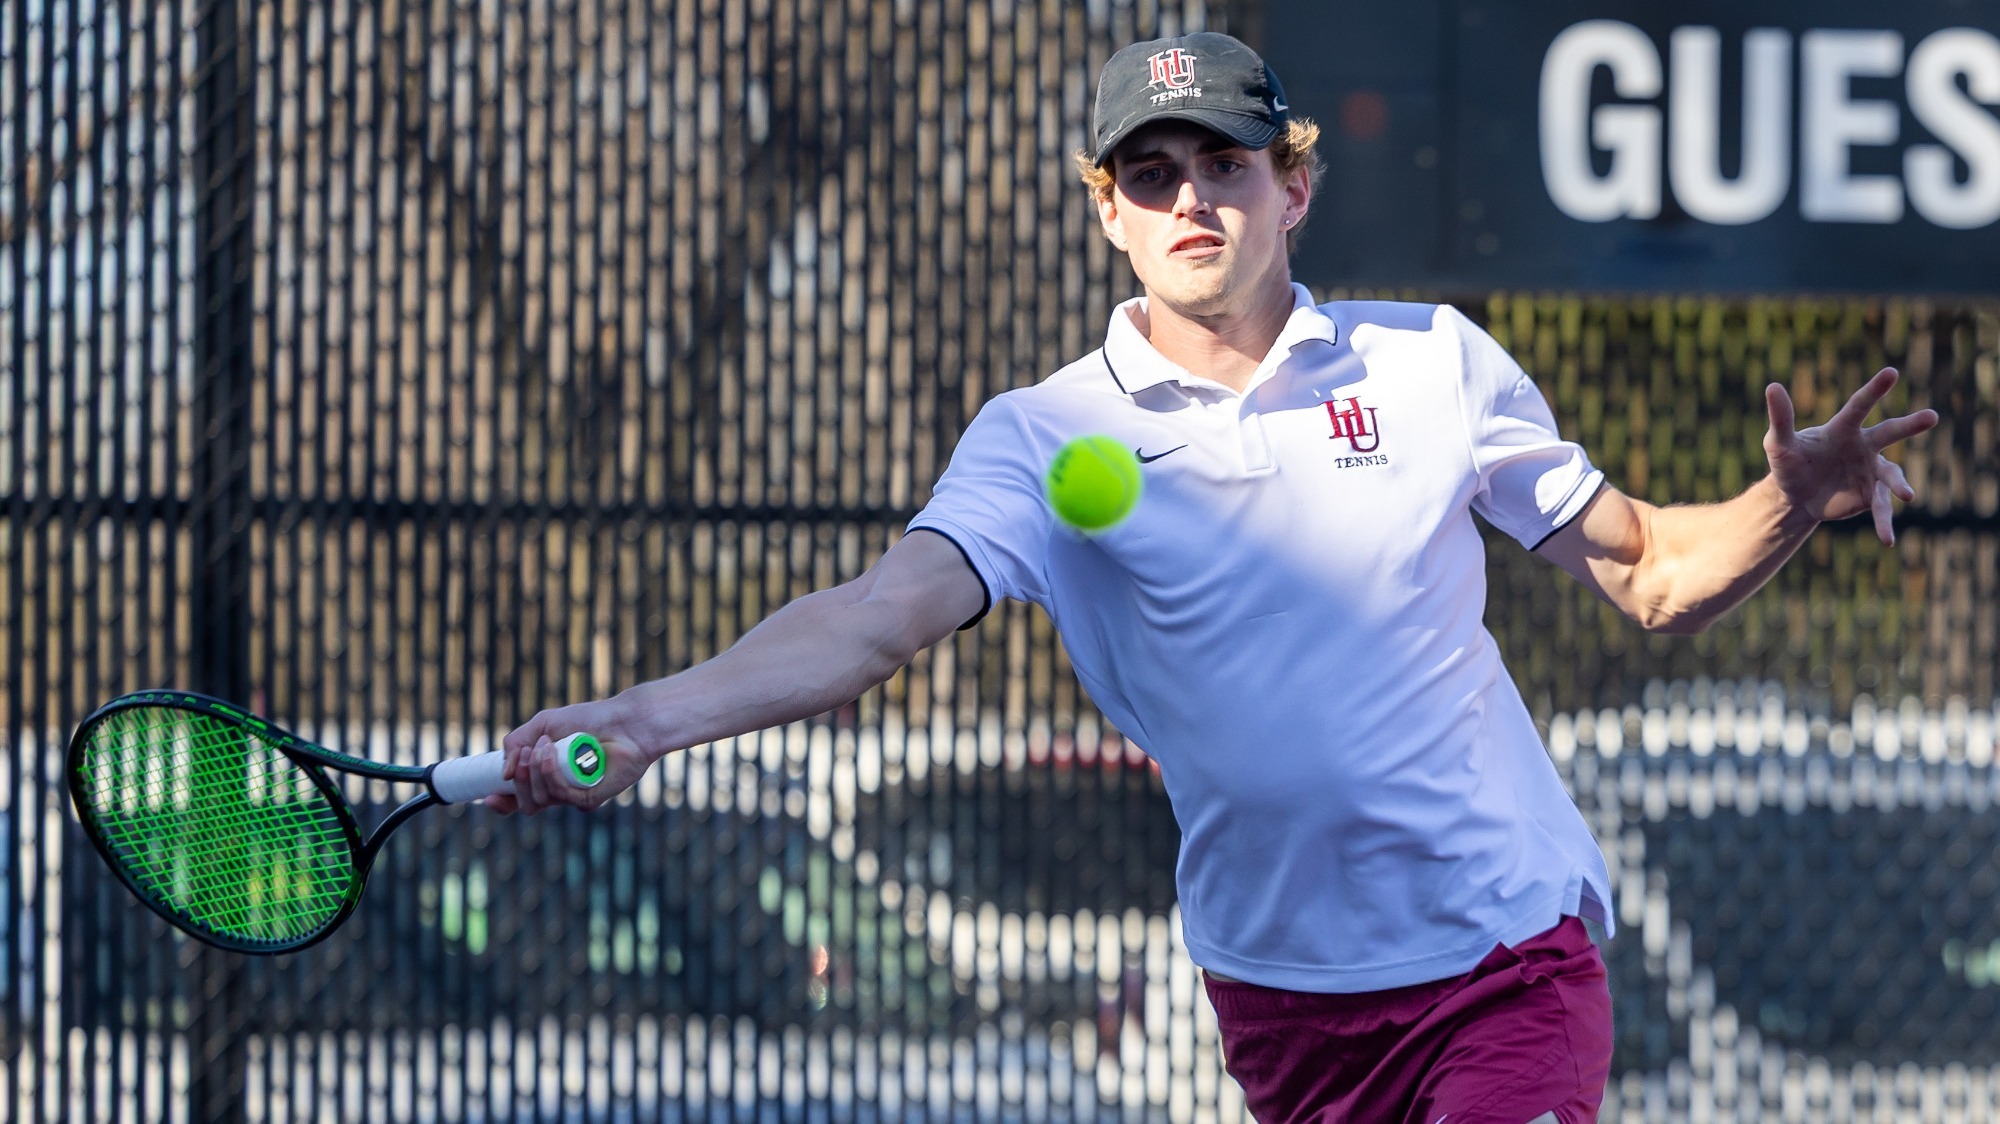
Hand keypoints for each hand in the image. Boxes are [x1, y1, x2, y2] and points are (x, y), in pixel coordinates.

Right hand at [487, 692, 657, 814]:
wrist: (624, 722)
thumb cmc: (588, 720)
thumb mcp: (543, 725)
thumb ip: (515, 743)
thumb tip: (504, 773)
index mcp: (546, 776)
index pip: (518, 799)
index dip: (501, 802)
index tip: (487, 796)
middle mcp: (559, 790)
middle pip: (525, 804)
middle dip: (518, 781)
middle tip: (525, 754)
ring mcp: (573, 797)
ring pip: (538, 802)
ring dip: (534, 772)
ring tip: (544, 746)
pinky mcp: (589, 800)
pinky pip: (559, 796)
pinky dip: (549, 773)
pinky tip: (552, 752)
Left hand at [1764, 367, 1937, 544]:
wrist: (1795, 497)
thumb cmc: (1789, 463)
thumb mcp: (1778, 444)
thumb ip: (1780, 418)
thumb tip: (1772, 386)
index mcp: (1842, 429)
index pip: (1859, 407)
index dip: (1874, 390)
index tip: (1892, 373)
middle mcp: (1863, 446)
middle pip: (1889, 433)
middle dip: (1910, 426)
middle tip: (1932, 417)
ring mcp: (1871, 471)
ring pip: (1891, 475)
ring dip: (1900, 485)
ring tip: (1907, 495)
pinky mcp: (1870, 496)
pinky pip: (1881, 509)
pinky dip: (1884, 523)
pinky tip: (1887, 540)